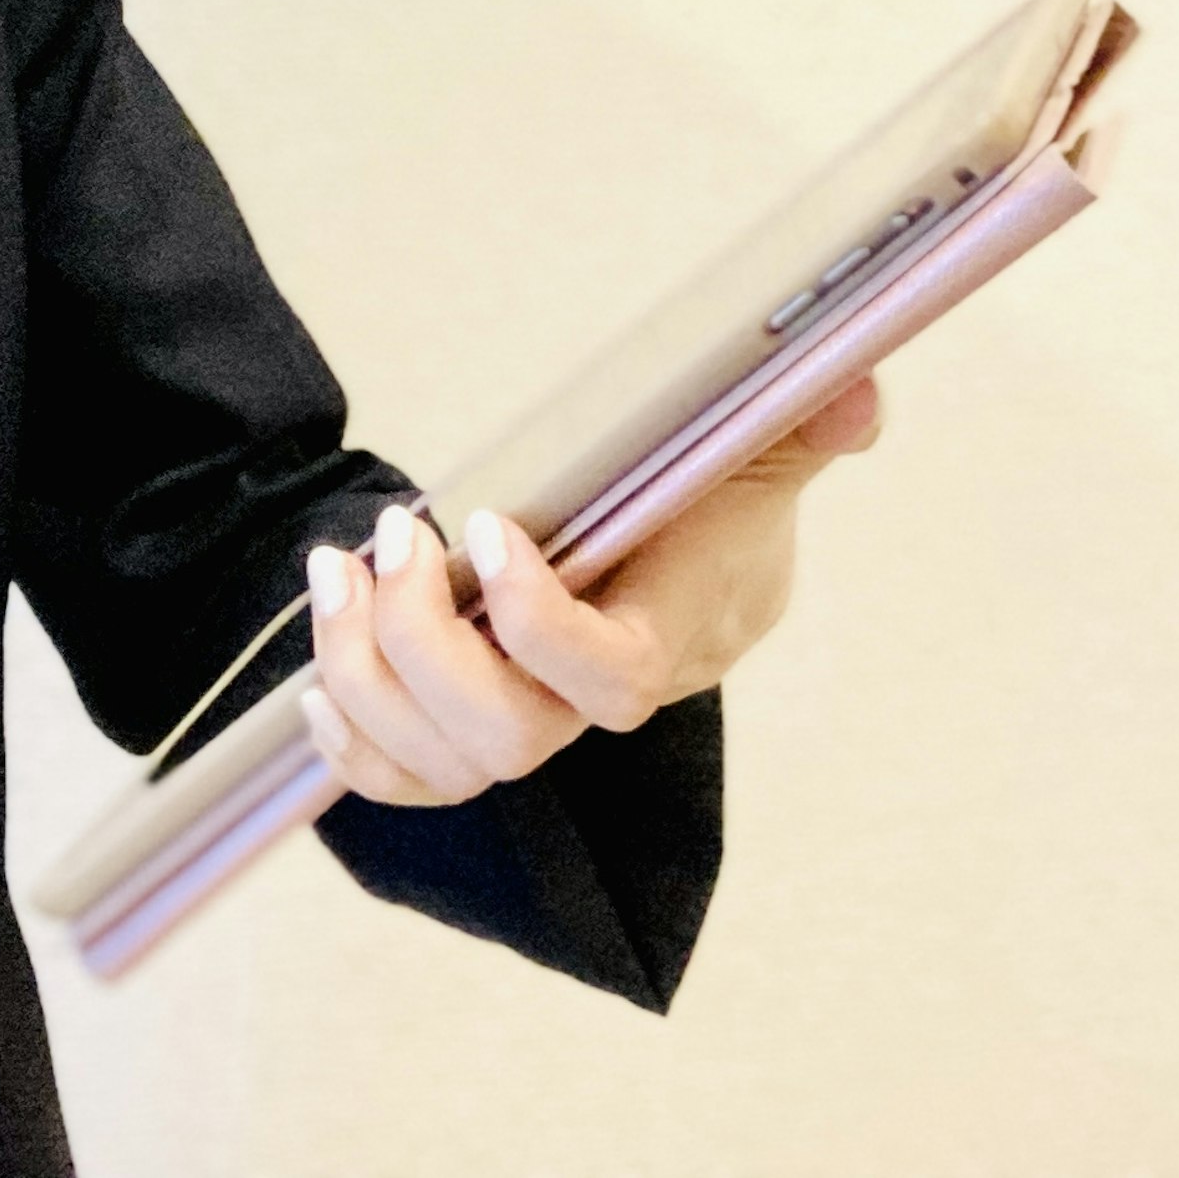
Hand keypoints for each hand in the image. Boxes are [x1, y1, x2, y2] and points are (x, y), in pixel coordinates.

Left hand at [297, 373, 885, 805]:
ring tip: (336, 573)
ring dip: (368, 674)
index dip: (540, 625)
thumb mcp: (766, 441)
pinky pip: (413, 783)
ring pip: (446, 765)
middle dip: (424, 642)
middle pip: (511, 737)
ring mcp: (540, 722)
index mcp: (673, 628)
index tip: (486, 526)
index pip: (614, 678)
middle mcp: (603, 697)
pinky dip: (357, 748)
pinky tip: (321, 678)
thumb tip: (856, 393)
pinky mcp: (481, 732)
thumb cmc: (719, 495)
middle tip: (393, 538)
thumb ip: (809, 419)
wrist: (702, 554)